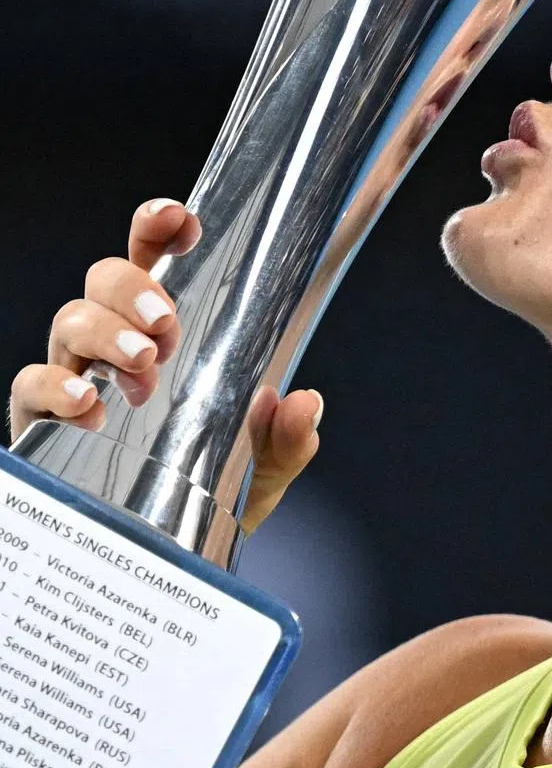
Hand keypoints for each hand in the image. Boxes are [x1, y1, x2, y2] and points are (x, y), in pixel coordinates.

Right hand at [8, 197, 322, 534]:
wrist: (170, 548)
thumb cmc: (217, 486)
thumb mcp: (267, 463)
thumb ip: (290, 437)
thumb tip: (303, 403)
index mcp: (168, 329)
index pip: (154, 260)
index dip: (158, 228)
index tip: (180, 219)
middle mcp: (117, 340)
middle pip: (104, 277)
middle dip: (133, 288)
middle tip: (167, 325)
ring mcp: (76, 375)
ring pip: (69, 320)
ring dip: (106, 333)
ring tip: (144, 366)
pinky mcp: (43, 420)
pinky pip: (31, 385)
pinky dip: (55, 388)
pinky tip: (89, 407)